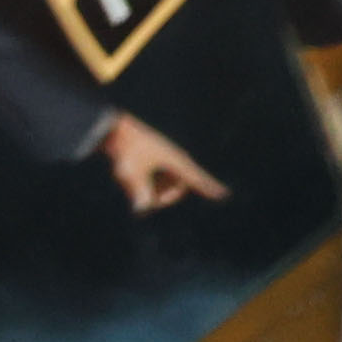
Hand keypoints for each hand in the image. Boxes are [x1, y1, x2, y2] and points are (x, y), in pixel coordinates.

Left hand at [104, 111, 222, 211]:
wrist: (118, 132)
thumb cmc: (127, 151)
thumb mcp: (131, 173)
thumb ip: (139, 192)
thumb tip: (142, 210)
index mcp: (176, 161)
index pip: (196, 178)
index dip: (209, 188)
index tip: (223, 194)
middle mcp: (176, 161)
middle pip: (178, 190)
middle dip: (164, 199)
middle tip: (144, 204)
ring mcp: (167, 162)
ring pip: (165, 186)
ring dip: (151, 191)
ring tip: (132, 181)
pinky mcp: (158, 163)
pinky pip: (156, 181)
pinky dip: (146, 185)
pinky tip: (131, 178)